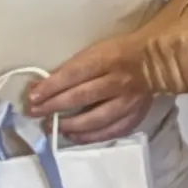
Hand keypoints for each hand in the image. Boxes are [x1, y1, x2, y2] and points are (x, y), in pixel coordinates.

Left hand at [25, 34, 152, 143]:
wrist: (154, 60)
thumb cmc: (118, 53)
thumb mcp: (95, 51)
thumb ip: (72, 69)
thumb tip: (40, 87)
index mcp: (109, 59)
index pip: (75, 74)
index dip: (52, 86)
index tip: (32, 96)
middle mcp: (119, 81)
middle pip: (82, 96)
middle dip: (54, 106)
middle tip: (34, 112)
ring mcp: (128, 101)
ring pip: (95, 119)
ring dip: (69, 125)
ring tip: (51, 126)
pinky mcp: (134, 116)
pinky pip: (110, 131)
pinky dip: (90, 136)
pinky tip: (74, 135)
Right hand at [135, 0, 187, 94]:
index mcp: (185, 40)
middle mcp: (163, 46)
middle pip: (178, 84)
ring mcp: (148, 51)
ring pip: (163, 85)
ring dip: (176, 83)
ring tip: (185, 70)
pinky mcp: (136, 54)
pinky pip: (148, 80)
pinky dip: (161, 81)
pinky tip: (170, 71)